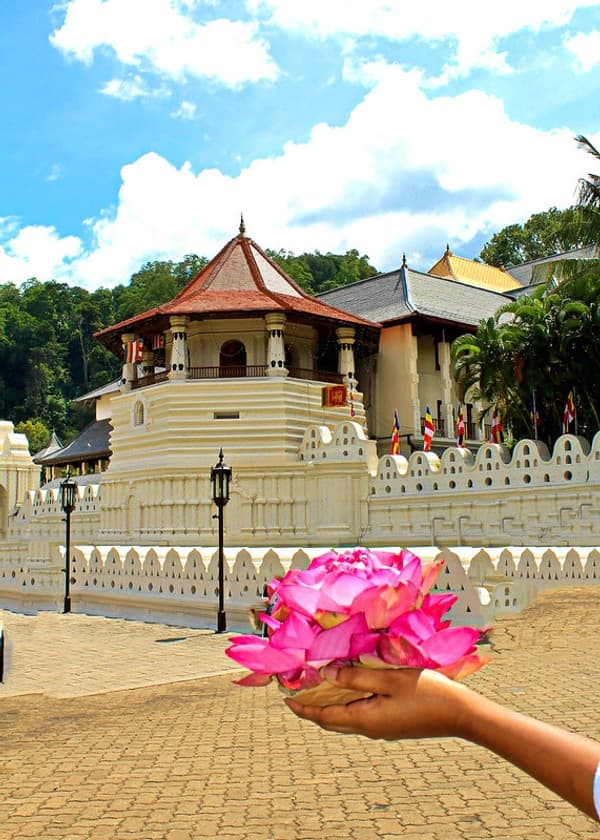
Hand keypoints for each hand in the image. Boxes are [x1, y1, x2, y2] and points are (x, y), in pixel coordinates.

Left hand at [285, 666, 472, 739]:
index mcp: (365, 719)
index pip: (324, 716)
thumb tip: (327, 674)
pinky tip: (352, 689)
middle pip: (332, 721)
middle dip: (312, 709)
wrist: (461, 715)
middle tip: (298, 694)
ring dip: (330, 706)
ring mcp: (382, 729)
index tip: (286, 699)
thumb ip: (357, 676)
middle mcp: (369, 728)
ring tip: (320, 688)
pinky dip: (348, 704)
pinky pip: (361, 716)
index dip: (303, 708)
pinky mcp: (392, 725)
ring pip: (346, 718)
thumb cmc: (427, 693)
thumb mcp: (389, 680)